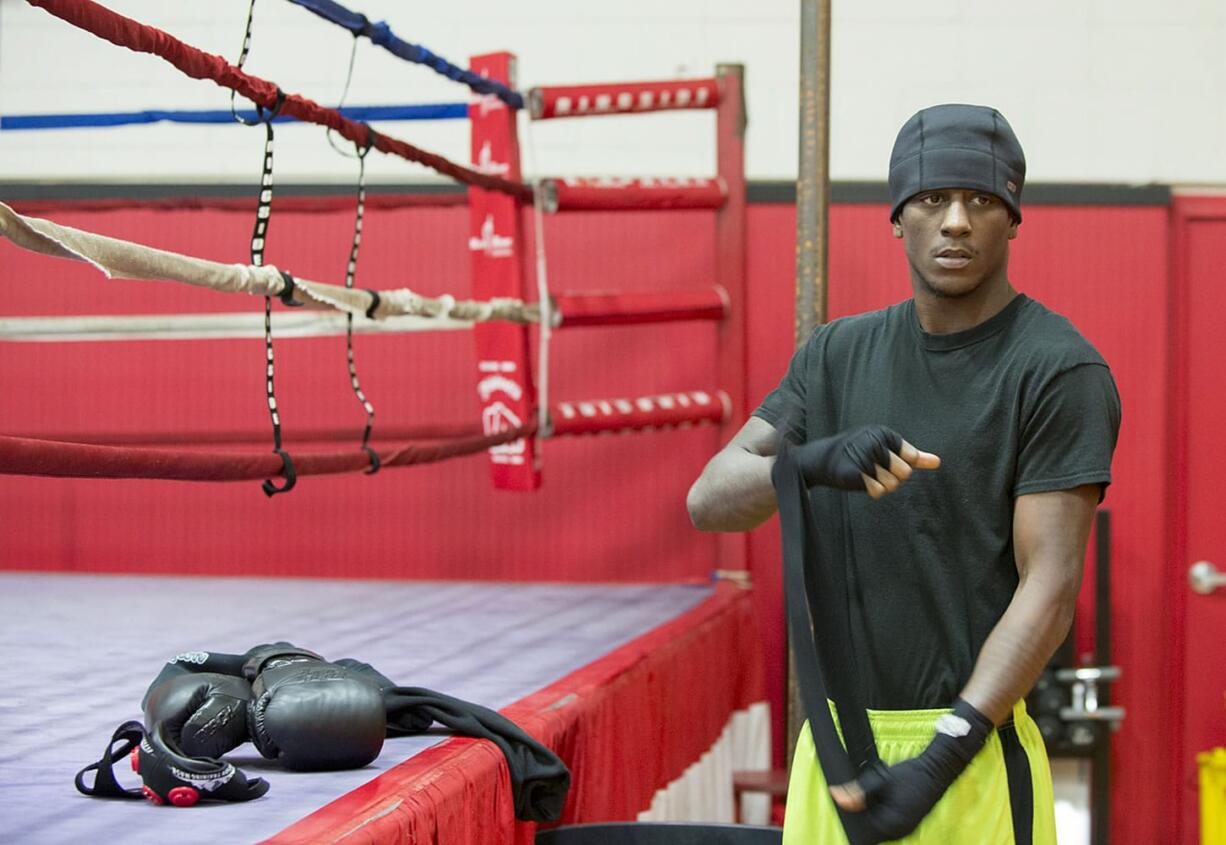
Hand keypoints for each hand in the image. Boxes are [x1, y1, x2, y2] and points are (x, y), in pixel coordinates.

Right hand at [793, 425, 939, 497]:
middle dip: (892, 477)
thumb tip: (938, 462)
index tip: (883, 459)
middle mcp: (875, 443)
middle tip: (874, 470)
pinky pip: (878, 492)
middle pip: (905, 474)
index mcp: (884, 433)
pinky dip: (872, 491)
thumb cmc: (857, 453)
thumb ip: (912, 455)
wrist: (821, 459)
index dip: (899, 465)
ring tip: (866, 475)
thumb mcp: (884, 448)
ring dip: (881, 486)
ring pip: (892, 485)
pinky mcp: (854, 474)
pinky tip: (861, 482)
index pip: (911, 459)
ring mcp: (864, 458)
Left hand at [829, 699, 991, 838]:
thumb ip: (858, 793)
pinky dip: (882, 810)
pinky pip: (888, 822)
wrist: (936, 771)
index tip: (848, 800)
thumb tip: (838, 797)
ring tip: (877, 793)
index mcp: (892, 826)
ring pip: (878, 825)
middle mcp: (900, 832)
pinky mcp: (907, 823)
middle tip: (860, 794)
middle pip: (870, 830)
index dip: (852, 817)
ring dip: (872, 811)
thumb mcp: (880, 780)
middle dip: (862, 813)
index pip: (863, 832)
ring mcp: (905, 829)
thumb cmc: (912, 775)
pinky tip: (884, 797)